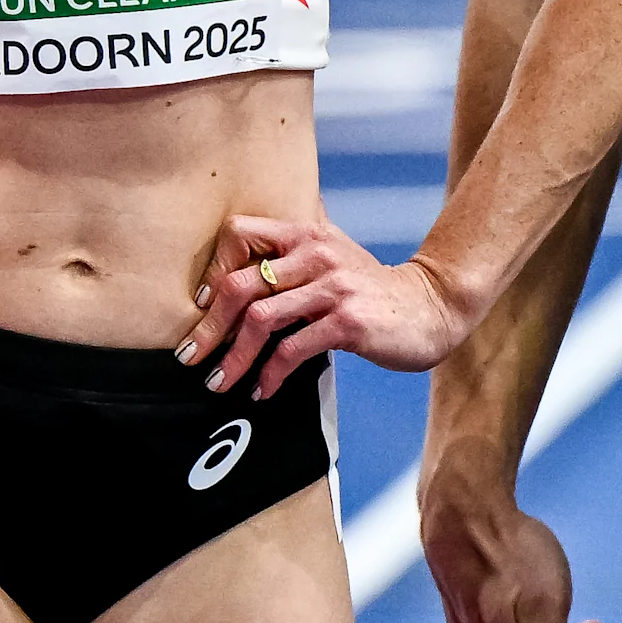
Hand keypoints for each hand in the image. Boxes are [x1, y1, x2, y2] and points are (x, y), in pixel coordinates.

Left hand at [182, 213, 470, 397]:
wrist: (429, 306)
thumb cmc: (371, 285)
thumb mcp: (333, 250)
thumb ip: (294, 245)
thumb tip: (243, 249)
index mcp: (304, 232)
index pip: (238, 234)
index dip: (213, 271)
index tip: (203, 306)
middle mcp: (315, 253)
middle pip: (240, 284)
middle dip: (209, 326)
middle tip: (192, 355)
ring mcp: (332, 288)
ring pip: (260, 320)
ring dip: (233, 358)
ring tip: (219, 382)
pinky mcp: (347, 323)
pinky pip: (292, 350)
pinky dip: (270, 374)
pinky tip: (262, 390)